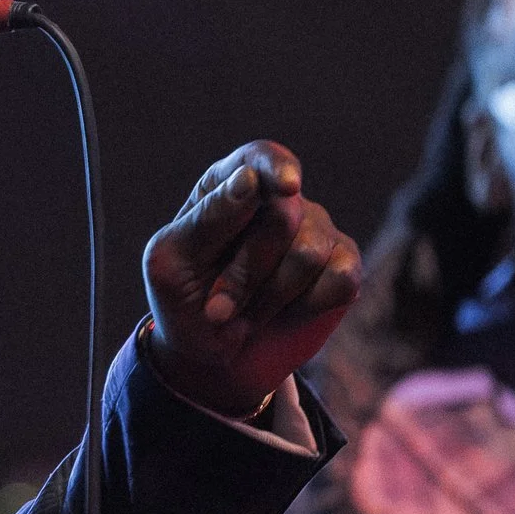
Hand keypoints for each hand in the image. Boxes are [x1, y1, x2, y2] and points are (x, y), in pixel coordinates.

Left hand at [141, 141, 360, 418]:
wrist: (212, 357)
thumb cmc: (184, 301)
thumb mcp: (172, 262)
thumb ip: (207, 219)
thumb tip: (249, 179)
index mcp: (227, 185)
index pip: (260, 157)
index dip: (276, 167)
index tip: (286, 187)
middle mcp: (277, 200)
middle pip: (282, 217)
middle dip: (246, 272)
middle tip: (217, 307)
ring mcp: (314, 229)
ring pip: (308, 253)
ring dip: (267, 298)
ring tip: (242, 315)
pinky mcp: (342, 265)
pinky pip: (340, 279)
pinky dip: (304, 308)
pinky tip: (282, 314)